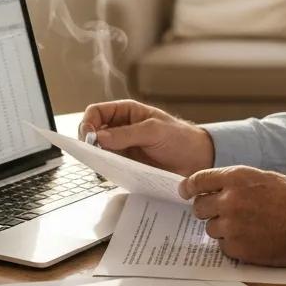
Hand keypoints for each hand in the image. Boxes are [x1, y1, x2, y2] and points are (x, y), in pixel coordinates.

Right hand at [79, 99, 214, 176]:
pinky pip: (108, 166)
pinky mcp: (126, 165)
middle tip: (93, 153)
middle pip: (92, 132)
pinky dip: (105, 170)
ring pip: (98, 151)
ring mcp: (122, 147)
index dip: (88, 122)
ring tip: (101, 165)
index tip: (89, 137)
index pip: (96, 112)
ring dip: (95, 157)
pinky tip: (110, 173)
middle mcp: (121, 128)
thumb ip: (127, 134)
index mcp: (126, 112)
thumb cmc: (180, 138)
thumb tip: (100, 136)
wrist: (197, 160)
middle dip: (88, 142)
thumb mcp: (154, 131)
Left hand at [179, 166, 285, 266]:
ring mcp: (232, 226)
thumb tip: (213, 187)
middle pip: (199, 207)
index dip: (189, 187)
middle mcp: (230, 200)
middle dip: (207, 210)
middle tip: (220, 212)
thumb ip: (235, 181)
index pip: (198, 180)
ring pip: (210, 228)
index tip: (185, 192)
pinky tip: (250, 238)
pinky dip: (232, 244)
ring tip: (245, 226)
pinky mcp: (238, 248)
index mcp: (236, 178)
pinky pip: (223, 246)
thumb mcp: (262, 178)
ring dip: (222, 228)